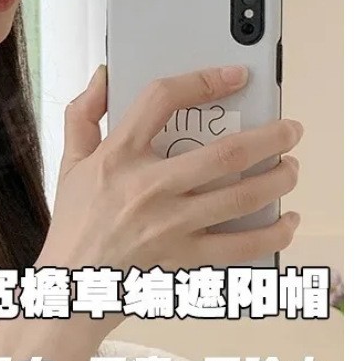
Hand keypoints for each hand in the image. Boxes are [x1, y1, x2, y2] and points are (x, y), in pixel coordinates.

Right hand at [47, 63, 302, 272]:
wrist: (73, 285)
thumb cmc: (75, 222)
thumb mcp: (70, 162)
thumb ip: (83, 114)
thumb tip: (104, 76)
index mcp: (119, 157)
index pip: (162, 101)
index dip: (202, 81)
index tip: (234, 75)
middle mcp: (149, 188)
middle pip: (225, 153)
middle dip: (270, 137)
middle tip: (290, 130)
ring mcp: (171, 226)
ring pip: (243, 197)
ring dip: (279, 179)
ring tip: (290, 168)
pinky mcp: (186, 258)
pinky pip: (242, 246)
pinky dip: (274, 233)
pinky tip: (287, 220)